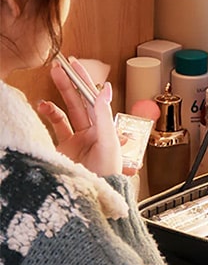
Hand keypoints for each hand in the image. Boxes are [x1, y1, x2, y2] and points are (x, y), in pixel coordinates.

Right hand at [37, 57, 124, 176]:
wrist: (91, 199)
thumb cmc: (107, 176)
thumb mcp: (109, 143)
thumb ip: (104, 116)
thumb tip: (105, 89)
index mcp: (106, 130)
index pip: (95, 100)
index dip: (85, 82)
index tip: (76, 65)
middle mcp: (92, 134)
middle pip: (80, 103)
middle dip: (70, 84)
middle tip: (60, 66)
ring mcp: (76, 142)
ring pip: (65, 112)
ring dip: (58, 97)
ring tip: (51, 81)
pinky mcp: (63, 150)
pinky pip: (54, 127)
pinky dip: (48, 115)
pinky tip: (42, 106)